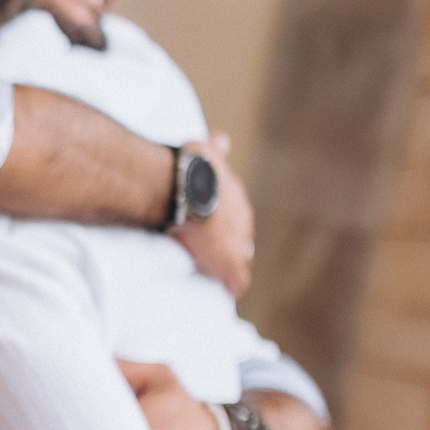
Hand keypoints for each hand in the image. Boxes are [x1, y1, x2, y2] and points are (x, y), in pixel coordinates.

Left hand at [170, 137, 251, 297]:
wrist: (186, 194)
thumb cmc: (203, 231)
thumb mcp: (224, 264)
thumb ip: (236, 276)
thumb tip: (239, 289)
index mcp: (243, 224)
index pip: (241, 239)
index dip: (229, 247)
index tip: (215, 253)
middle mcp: (239, 199)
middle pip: (234, 212)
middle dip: (223, 221)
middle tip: (204, 230)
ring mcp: (225, 177)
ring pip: (226, 184)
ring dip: (218, 190)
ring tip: (199, 199)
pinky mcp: (210, 155)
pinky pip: (218, 147)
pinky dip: (219, 145)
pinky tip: (220, 139)